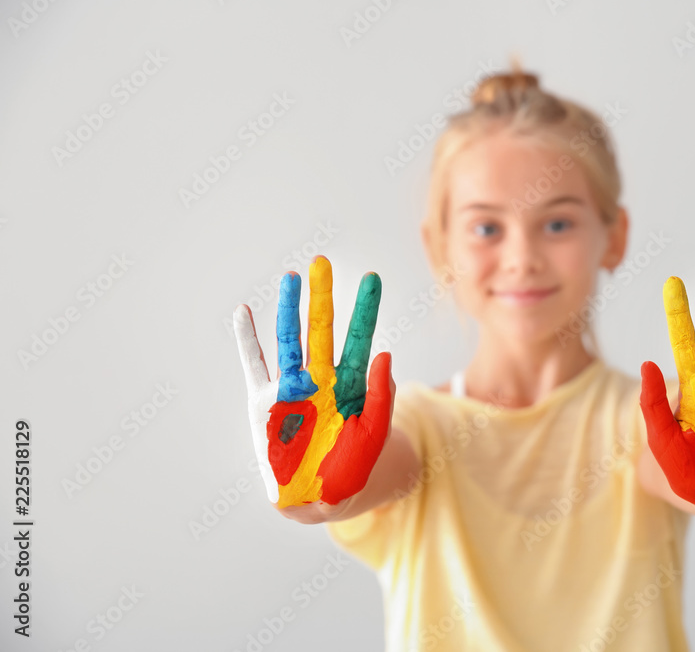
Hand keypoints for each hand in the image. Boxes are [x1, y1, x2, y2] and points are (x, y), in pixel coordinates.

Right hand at [233, 255, 393, 509]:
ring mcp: (291, 388)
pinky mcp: (264, 401)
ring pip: (289, 339)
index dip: (365, 309)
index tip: (371, 279)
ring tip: (289, 278)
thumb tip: (385, 353)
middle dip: (322, 297)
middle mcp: (320, 379)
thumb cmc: (352, 467)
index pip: (359, 337)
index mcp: (349, 384)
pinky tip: (243, 313)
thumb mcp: (374, 433)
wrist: (319, 496)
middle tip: (321, 262)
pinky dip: (247, 340)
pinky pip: (254, 364)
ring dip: (288, 310)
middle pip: (321, 329)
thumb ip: (381, 396)